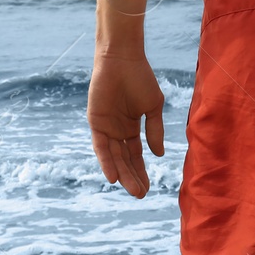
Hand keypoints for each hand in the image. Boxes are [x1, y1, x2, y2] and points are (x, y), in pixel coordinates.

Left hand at [87, 50, 165, 197]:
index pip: (136, 156)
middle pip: (124, 161)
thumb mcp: (152, 107)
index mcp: (131, 127)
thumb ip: (154, 130)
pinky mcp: (95, 122)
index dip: (142, 172)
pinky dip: (106, 162)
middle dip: (133, 178)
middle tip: (141, 195)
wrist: (122, 59)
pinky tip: (113, 176)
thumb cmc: (140, 77)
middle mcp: (117, 131)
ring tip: (131, 190)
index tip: (149, 188)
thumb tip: (158, 155)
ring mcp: (106, 128)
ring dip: (121, 175)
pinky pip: (100, 147)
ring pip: (113, 157)